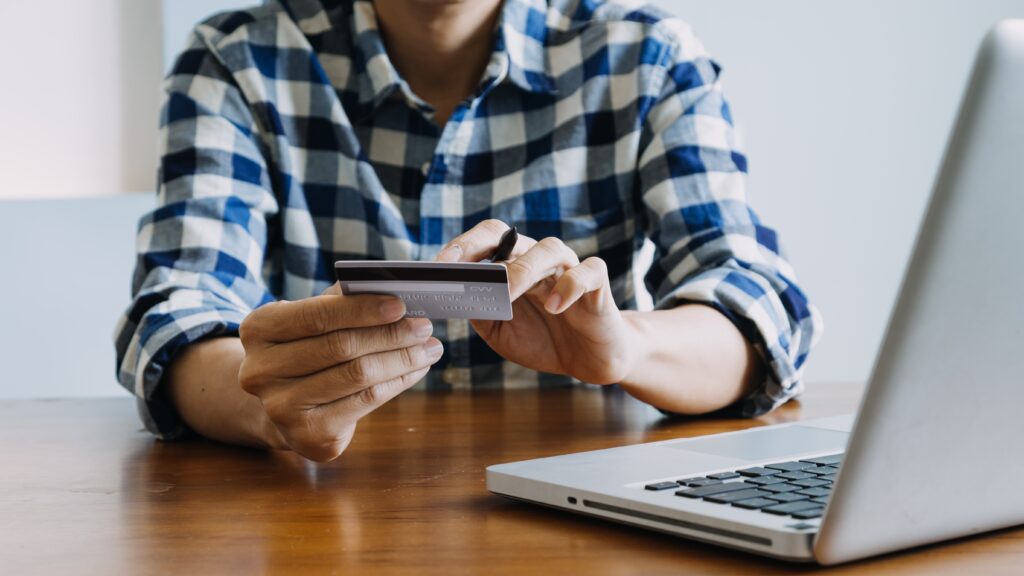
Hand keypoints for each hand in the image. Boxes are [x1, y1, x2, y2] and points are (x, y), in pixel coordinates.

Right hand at [237, 285, 442, 460]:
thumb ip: (346, 297)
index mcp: (257, 329)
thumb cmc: (309, 349)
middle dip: (391, 334)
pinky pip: (365, 402)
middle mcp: (259, 370)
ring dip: (402, 359)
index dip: (361, 309)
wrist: (285, 408)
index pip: (316, 315)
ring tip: (430, 347)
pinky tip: (416, 369)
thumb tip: (401, 279)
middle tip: (424, 326)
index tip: (401, 304)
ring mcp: (280, 407)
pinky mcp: (307, 435)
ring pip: (357, 375)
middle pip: (340, 347)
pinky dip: (398, 382)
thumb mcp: (314, 320)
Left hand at [436, 220, 636, 383]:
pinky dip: (569, 285)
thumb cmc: (542, 340)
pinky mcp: (597, 285)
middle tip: (459, 265)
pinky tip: (554, 306)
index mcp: (513, 266)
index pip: (486, 241)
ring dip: (523, 269)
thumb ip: (480, 312)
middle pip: (510, 236)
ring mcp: (570, 268)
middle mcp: (539, 260)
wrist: (588, 359)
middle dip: (481, 246)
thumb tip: (453, 297)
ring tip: (506, 291)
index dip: (461, 247)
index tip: (436, 265)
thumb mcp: (501, 331)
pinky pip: (588, 272)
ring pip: (548, 249)